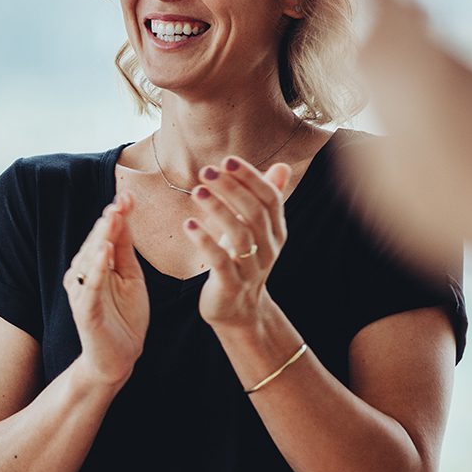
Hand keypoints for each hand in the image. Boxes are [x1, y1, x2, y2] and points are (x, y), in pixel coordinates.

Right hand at [63, 191, 149, 383]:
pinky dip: (96, 269)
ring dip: (102, 237)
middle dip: (110, 220)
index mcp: (96, 264)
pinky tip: (105, 252)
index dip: (116, 214)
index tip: (129, 193)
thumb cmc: (125, 316)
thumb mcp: (131, 276)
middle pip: (96, 242)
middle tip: (122, 199)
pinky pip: (90, 287)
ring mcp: (83, 292)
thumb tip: (124, 213)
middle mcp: (84, 274)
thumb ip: (125, 249)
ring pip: (90, 259)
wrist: (121, 357)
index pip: (107, 234)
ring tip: (113, 217)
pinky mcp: (85, 311)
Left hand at [183, 157, 291, 327]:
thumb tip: (283, 166)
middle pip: (255, 213)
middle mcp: (269, 249)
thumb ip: (268, 199)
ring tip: (197, 191)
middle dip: (232, 189)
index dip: (251, 178)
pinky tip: (189, 224)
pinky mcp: (231, 286)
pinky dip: (205, 241)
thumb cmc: (243, 261)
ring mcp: (251, 269)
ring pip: (240, 235)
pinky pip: (220, 261)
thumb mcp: (257, 230)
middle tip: (207, 171)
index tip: (227, 161)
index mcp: (276, 232)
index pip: (270, 199)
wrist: (239, 311)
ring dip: (218, 210)